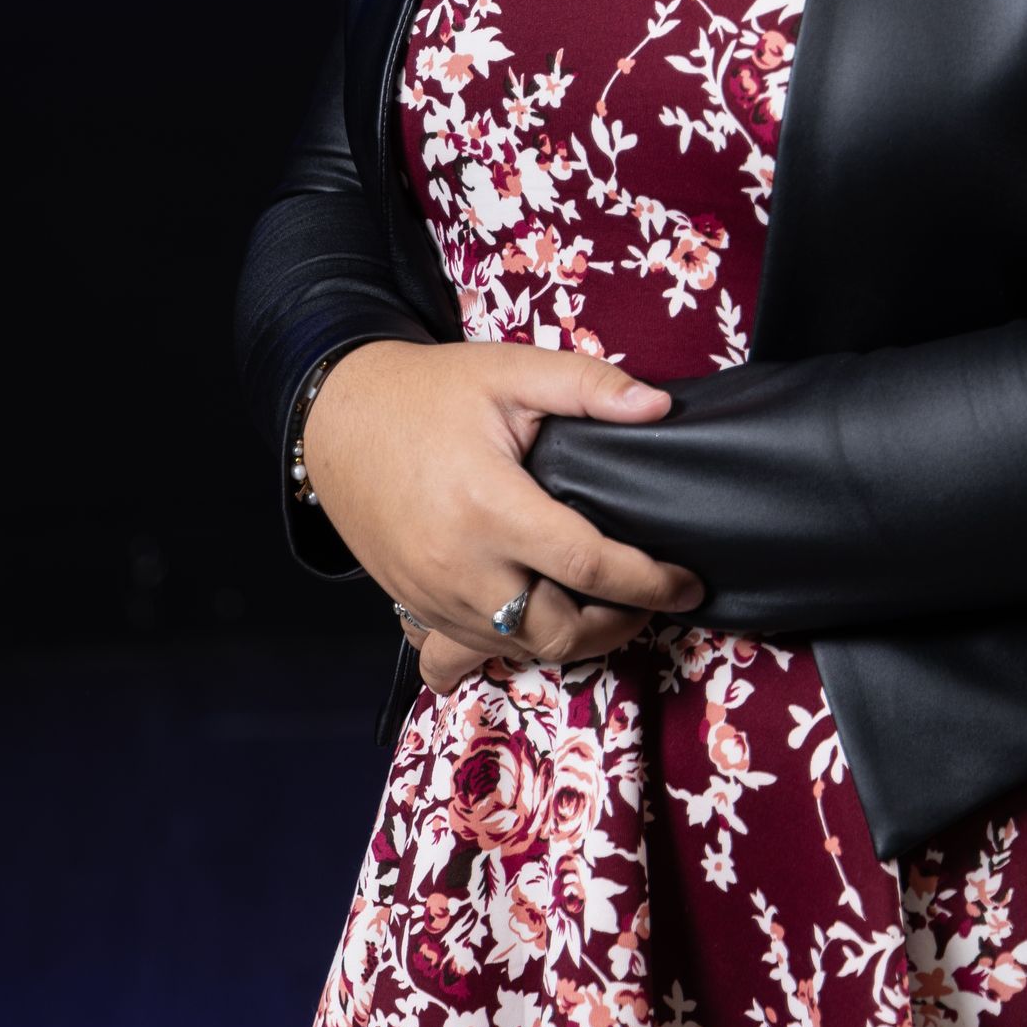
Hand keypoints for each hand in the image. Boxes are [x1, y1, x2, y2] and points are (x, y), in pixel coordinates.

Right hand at [303, 339, 704, 690]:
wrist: (338, 415)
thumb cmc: (429, 391)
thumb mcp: (511, 371)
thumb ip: (589, 387)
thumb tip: (659, 407)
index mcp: (491, 506)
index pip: (589, 566)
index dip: (650, 581)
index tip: (688, 583)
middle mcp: (459, 564)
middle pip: (559, 629)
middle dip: (620, 623)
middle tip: (651, 598)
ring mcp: (431, 594)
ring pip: (517, 649)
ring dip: (571, 640)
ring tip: (606, 609)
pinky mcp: (411, 604)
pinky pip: (463, 655)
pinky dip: (505, 651)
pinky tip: (529, 631)